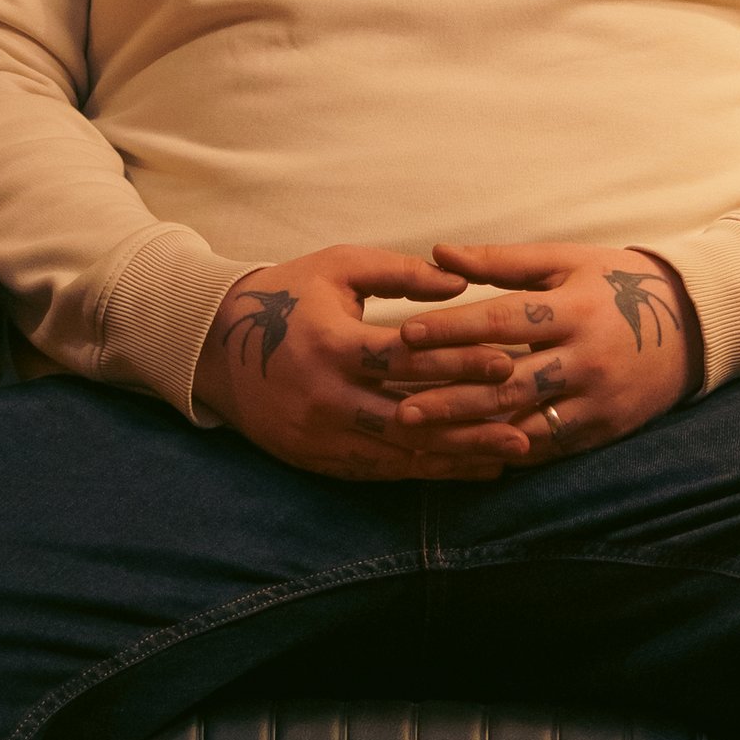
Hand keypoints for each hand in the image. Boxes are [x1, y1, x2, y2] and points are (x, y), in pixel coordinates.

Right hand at [194, 246, 541, 482]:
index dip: (457, 361)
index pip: (405, 358)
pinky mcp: (317, 457)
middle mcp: (325, 395)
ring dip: (457, 455)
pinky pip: (380, 470)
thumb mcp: (338, 268)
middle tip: (524, 424)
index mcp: (331, 342)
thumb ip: (399, 272)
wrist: (216, 345)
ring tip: (510, 454)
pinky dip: (426, 470)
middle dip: (470, 422)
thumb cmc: (288, 294)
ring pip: (399, 452)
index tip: (507, 361)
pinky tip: (467, 467)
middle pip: (409, 415)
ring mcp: (319, 433)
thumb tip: (460, 282)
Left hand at [387, 242, 701, 463]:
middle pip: (507, 381)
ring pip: (524, 423)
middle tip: (397, 409)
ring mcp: (597, 398)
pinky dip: (507, 452)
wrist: (694, 324)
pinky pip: (549, 446)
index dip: (453, 329)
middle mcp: (585, 357)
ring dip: (470, 434)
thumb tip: (440, 253)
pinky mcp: (605, 428)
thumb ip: (502, 261)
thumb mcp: (567, 261)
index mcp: (573, 308)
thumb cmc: (618, 283)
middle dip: (449, 397)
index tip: (406, 336)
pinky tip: (466, 455)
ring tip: (422, 441)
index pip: (503, 320)